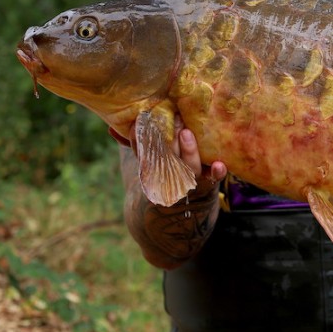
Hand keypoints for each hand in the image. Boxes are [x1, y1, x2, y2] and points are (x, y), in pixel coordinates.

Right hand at [111, 121, 226, 198]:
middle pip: (167, 159)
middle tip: (167, 122)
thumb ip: (134, 144)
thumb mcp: (145, 161)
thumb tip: (111, 130)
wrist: (179, 209)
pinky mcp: (208, 180)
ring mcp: (190, 177)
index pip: (144, 155)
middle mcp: (172, 174)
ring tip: (186, 133)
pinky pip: (213, 178)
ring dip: (188, 152)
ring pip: (189, 167)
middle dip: (167, 143)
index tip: (135, 128)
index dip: (139, 143)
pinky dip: (218, 173)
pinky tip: (220, 165)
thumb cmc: (163, 172)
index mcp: (154, 169)